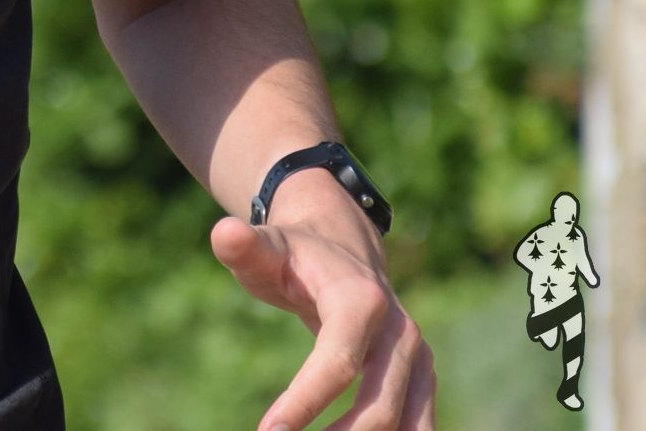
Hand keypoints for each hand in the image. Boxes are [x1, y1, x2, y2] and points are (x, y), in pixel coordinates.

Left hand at [210, 185, 435, 430]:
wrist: (343, 245)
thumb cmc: (294, 253)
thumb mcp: (266, 248)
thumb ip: (244, 247)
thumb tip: (223, 234)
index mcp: (361, 301)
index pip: (337, 363)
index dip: (303, 403)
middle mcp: (400, 333)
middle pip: (379, 408)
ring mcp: (417, 357)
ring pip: (406, 424)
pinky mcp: (421, 376)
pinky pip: (417, 424)